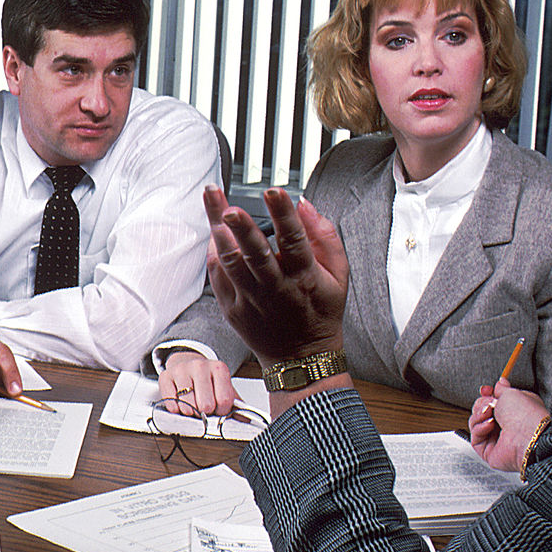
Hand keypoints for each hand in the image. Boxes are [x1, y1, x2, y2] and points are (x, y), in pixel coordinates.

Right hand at [159, 350, 237, 416]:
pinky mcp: (165, 376)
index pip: (224, 401)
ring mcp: (181, 370)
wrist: (188, 365)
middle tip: (204, 407)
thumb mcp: (224, 389)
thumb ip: (237, 405)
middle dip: (205, 412)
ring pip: (187, 406)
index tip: (218, 408)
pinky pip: (171, 403)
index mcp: (219, 368)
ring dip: (190, 412)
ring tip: (193, 404)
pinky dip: (176, 409)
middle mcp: (200, 366)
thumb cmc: (208, 382)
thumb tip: (246, 420)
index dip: (221, 411)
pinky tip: (181, 403)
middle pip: (205, 405)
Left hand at [205, 185, 347, 364]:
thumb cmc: (320, 313)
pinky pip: (218, 275)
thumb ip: (325, 236)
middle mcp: (275, 289)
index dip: (283, 214)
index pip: (294, 240)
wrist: (301, 360)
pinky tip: (214, 230)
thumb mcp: (339, 275)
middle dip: (242, 227)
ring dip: (219, 230)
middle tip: (230, 206)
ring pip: (230, 262)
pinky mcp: (232, 309)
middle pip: (254, 253)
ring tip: (212, 200)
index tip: (274, 191)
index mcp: (304, 277)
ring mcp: (251, 300)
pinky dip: (215, 251)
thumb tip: (305, 204)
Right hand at [468, 378, 549, 471]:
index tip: (485, 390)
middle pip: (482, 412)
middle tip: (489, 403)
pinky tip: (489, 425)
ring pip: (475, 424)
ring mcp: (498, 439)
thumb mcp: (512, 393)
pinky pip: (475, 438)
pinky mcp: (489, 452)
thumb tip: (499, 384)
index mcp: (515, 412)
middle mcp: (507, 426)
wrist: (529, 436)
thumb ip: (502, 389)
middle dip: (482, 404)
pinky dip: (479, 428)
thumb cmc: (526, 416)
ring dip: (479, 415)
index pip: (494, 403)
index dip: (487, 395)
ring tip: (489, 413)